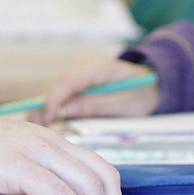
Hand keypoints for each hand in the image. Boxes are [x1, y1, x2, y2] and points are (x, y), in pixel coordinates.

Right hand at [39, 56, 158, 123]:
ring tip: (44, 130)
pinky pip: (60, 91)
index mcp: (98, 66)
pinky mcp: (77, 77)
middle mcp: (84, 62)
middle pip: (55, 85)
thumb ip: (95, 106)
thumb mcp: (124, 105)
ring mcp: (79, 68)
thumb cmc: (143, 94)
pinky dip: (54, 106)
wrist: (154, 83)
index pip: (67, 82)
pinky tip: (52, 121)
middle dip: (44, 107)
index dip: (53, 101)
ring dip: (47, 108)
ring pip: (54, 88)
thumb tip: (65, 111)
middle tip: (40, 131)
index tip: (47, 120)